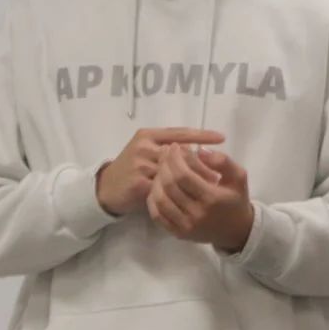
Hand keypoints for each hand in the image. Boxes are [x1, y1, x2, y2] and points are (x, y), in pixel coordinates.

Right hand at [95, 127, 224, 215]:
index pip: (180, 133)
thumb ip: (167, 149)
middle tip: (219, 171)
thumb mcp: (146, 151)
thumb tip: (198, 151)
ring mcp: (141, 164)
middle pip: (180, 153)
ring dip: (194, 179)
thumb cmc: (132, 168)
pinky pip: (165, 188)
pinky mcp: (139, 183)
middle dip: (201, 163)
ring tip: (211, 185)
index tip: (221, 137)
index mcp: (149, 135)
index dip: (201, 135)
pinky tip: (191, 196)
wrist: (107, 188)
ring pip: (175, 172)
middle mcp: (145, 146)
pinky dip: (179, 192)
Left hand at [148, 144, 254, 251]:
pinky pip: (158, 215)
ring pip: (161, 199)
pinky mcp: (178, 233)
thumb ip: (223, 161)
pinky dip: (153, 199)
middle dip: (164, 165)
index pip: (184, 175)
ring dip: (157, 180)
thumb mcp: (239, 176)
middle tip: (165, 153)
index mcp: (212, 198)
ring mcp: (185, 226)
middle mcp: (197, 214)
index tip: (174, 146)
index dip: (175, 159)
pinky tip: (157, 187)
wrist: (236, 231)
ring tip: (161, 168)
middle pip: (170, 185)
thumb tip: (200, 150)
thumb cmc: (237, 200)